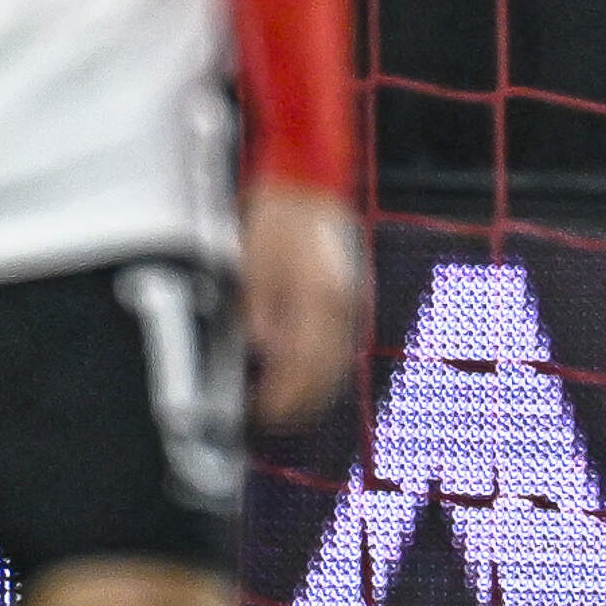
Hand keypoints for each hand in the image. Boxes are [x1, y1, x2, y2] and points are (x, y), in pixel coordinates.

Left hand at [236, 174, 368, 430]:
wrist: (307, 187)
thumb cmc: (275, 220)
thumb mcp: (252, 262)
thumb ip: (257, 308)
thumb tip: (259, 348)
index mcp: (320, 294)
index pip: (302, 366)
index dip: (278, 398)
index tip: (254, 413)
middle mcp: (343, 305)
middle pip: (325, 375)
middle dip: (295, 405)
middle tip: (263, 419)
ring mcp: (353, 304)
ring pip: (337, 368)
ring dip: (311, 394)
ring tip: (280, 407)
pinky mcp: (351, 302)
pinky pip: (341, 350)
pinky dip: (322, 372)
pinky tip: (299, 379)